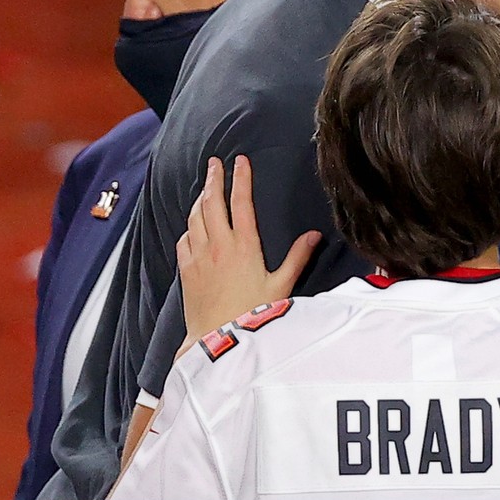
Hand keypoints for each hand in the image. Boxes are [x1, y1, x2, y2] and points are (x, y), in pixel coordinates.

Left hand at [175, 155, 318, 355]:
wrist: (216, 339)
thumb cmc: (252, 315)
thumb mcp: (281, 286)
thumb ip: (297, 258)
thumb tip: (314, 235)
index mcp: (244, 245)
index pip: (241, 202)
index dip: (241, 178)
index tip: (241, 161)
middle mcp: (218, 245)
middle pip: (212, 202)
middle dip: (213, 179)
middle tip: (214, 163)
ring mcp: (199, 256)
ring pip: (195, 217)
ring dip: (200, 198)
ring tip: (205, 188)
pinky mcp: (186, 269)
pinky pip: (184, 238)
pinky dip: (189, 226)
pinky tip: (193, 225)